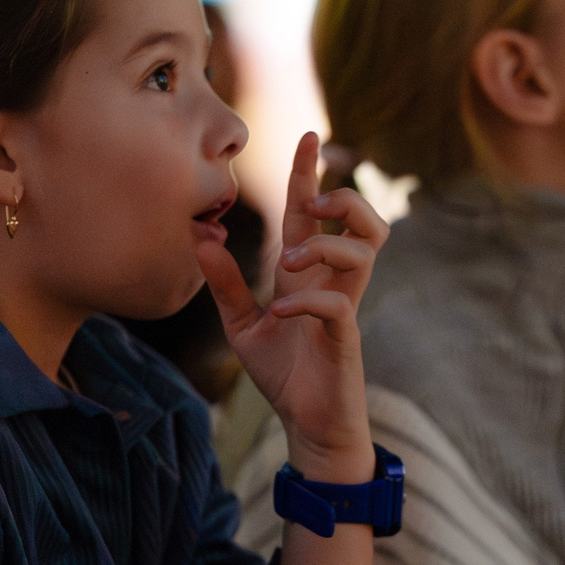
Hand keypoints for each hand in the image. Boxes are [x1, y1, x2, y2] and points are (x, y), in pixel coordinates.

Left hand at [200, 132, 388, 482]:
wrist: (307, 426)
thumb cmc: (285, 375)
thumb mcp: (242, 325)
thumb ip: (225, 284)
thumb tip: (200, 239)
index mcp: (309, 274)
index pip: (314, 214)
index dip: (311, 175)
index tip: (308, 138)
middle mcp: (333, 283)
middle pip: (365, 221)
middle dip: (343, 199)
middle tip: (313, 204)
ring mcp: (344, 308)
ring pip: (365, 250)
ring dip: (325, 244)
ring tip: (287, 261)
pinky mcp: (344, 338)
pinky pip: (336, 304)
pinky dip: (305, 300)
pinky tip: (279, 311)